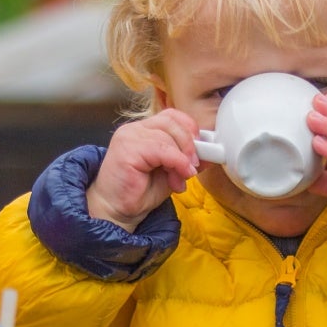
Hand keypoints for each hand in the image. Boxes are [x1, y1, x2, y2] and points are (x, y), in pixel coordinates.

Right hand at [86, 109, 200, 229]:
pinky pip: (161, 149)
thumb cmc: (139, 192)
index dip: (190, 129)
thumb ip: (186, 159)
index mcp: (144, 130)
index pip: (172, 116)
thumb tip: (209, 152)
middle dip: (189, 144)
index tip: (201, 149)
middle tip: (194, 166)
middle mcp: (134, 129)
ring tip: (179, 179)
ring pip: (168, 136)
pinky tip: (177, 178)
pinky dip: (176, 162)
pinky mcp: (126, 149)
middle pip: (172, 121)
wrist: (116, 211)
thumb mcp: (171, 172)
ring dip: (181, 159)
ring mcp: (129, 137)